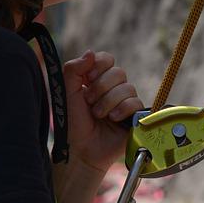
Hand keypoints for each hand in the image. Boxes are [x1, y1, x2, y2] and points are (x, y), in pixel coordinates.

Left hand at [63, 50, 143, 171]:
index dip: (100, 66)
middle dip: (101, 88)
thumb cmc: (73, 123)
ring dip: (109, 102)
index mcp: (96, 80)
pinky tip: (113, 119)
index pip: (107, 59)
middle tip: (90, 103)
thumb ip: (73, 69)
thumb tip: (91, 53)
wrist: (82, 149)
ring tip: (99, 116)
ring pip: (128, 88)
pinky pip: (135, 103)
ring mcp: (125, 102)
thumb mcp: (67, 92)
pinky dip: (122, 110)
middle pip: (118, 72)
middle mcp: (113, 89)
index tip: (89, 78)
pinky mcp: (134, 116)